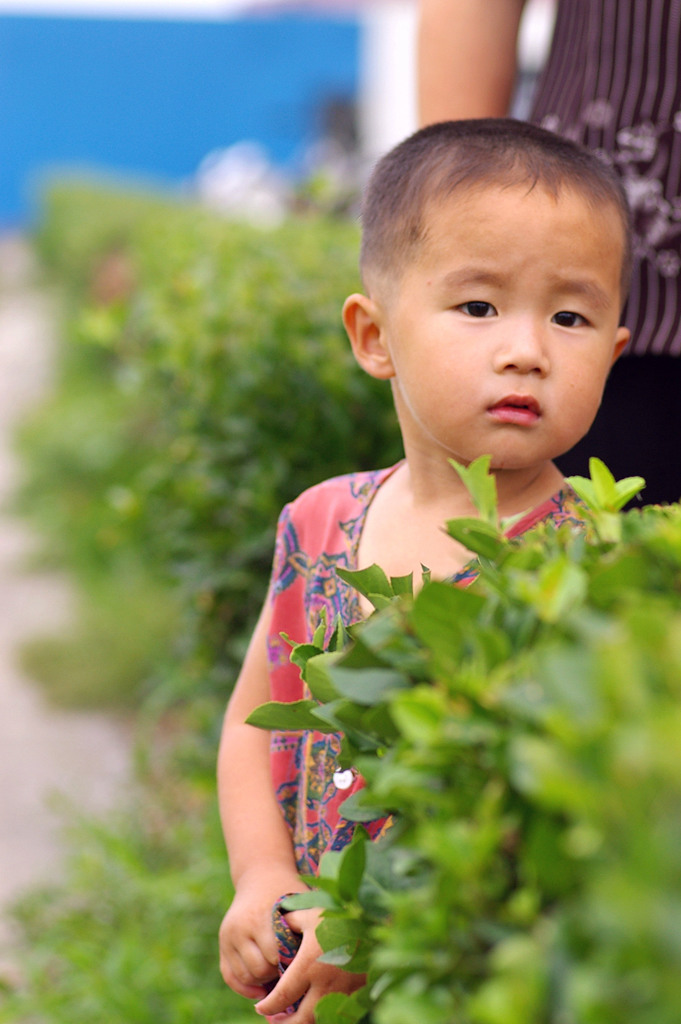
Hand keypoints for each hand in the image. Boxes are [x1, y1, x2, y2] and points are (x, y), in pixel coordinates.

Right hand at [219, 866, 302, 999]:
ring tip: (279, 976)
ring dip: (262, 982)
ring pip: (244, 977)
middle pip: (259, 970)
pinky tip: (262, 990)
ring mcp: (228, 936)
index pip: (275, 957)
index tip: (303, 964)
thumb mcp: (297, 904)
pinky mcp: (223, 944)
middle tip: (292, 971)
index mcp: (259, 917)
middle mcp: (239, 928)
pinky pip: (229, 976)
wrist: (260, 875)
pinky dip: (244, 988)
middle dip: (276, 975)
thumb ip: (308, 926)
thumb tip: (329, 956)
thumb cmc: (286, 892)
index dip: (291, 964)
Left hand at [253, 906, 364, 1022]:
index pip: (282, 996)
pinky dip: (321, 1017)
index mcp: (309, 965)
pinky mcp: (356, 995)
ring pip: (318, 1021)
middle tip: (272, 1020)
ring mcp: (342, 993)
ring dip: (302, 1023)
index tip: (260, 1007)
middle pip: (300, 1020)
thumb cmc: (341, 917)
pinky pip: (335, 1015)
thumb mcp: (312, 914)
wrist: (377, 925)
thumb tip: (277, 925)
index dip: (268, 1006)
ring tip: (290, 1019)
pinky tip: (313, 1010)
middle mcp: (324, 985)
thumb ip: (290, 921)